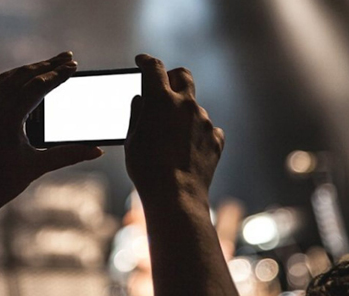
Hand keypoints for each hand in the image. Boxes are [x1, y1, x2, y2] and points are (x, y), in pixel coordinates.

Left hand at [0, 52, 102, 220]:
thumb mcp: (36, 167)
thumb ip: (68, 155)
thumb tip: (97, 150)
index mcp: (6, 117)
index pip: (37, 86)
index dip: (58, 74)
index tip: (74, 65)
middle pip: (23, 76)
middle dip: (47, 65)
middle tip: (67, 56)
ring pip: (7, 78)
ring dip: (29, 69)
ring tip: (48, 65)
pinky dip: (12, 79)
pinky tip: (21, 80)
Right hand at [125, 54, 224, 206]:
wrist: (176, 197)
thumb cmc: (147, 169)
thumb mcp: (131, 139)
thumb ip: (138, 113)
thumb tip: (142, 100)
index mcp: (160, 99)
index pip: (154, 67)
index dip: (146, 62)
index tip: (142, 62)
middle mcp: (186, 104)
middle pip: (183, 75)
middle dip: (172, 77)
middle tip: (163, 87)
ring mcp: (204, 120)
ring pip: (194, 107)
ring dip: (183, 114)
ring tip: (170, 138)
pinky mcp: (216, 138)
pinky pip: (207, 128)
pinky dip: (197, 133)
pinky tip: (187, 150)